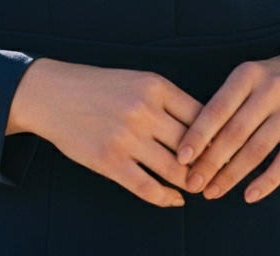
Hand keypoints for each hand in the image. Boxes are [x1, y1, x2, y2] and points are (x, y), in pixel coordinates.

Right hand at [6, 58, 202, 207]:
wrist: (52, 94)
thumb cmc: (98, 87)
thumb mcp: (136, 80)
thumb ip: (167, 101)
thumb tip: (203, 128)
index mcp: (155, 86)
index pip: (202, 115)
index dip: (218, 136)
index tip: (227, 149)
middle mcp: (144, 110)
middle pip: (193, 145)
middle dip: (209, 164)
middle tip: (219, 175)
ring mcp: (127, 137)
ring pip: (174, 169)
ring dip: (190, 183)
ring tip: (198, 188)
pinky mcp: (110, 162)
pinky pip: (148, 188)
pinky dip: (167, 198)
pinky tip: (174, 199)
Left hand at [174, 46, 279, 203]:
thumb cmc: (269, 80)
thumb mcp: (247, 78)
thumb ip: (225, 105)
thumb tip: (195, 145)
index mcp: (248, 73)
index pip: (218, 108)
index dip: (198, 135)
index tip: (181, 158)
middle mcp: (271, 89)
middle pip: (236, 132)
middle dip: (211, 162)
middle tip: (192, 183)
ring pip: (258, 150)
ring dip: (232, 175)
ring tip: (212, 192)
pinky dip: (266, 182)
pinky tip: (249, 196)